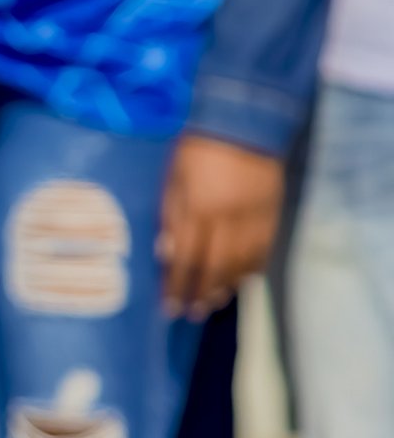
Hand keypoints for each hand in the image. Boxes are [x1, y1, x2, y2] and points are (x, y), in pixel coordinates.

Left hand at [158, 134, 283, 319]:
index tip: (168, 307)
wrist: (245, 124)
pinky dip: (251, 270)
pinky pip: (264, 251)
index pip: (185, 259)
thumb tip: (165, 253)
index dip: (176, 286)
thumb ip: (169, 216)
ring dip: (226, 286)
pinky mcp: (272, 214)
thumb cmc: (197, 150)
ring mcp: (254, 218)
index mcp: (198, 208)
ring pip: (242, 263)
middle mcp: (228, 219)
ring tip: (213, 303)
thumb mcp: (172, 178)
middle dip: (201, 293)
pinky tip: (241, 281)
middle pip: (215, 267)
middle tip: (191, 313)